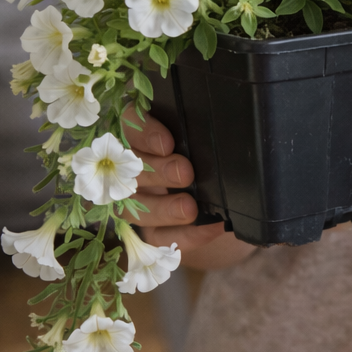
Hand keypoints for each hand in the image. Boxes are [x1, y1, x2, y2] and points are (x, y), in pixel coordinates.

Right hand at [123, 108, 256, 271]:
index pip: (128, 125)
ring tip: (189, 208)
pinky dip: (187, 235)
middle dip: (157, 172)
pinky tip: (211, 228)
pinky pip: (161, 238)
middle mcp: (131, 168)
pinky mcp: (150, 232)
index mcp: (139, 133)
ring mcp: (137, 202)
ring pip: (138, 209)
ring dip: (164, 209)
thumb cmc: (208, 149)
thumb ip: (194, 124)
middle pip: (130, 171)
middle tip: (184, 172)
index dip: (143, 133)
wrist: (223, 188)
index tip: (166, 143)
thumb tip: (215, 113)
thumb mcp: (200, 131)